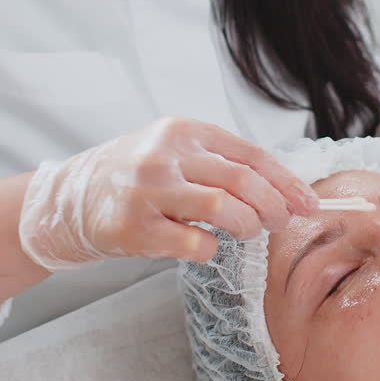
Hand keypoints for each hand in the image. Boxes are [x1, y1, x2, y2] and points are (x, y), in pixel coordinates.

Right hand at [18, 118, 318, 270]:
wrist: (72, 199)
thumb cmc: (137, 178)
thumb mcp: (177, 153)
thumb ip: (222, 164)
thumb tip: (285, 191)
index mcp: (184, 130)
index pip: (251, 154)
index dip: (286, 182)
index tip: (307, 204)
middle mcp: (165, 154)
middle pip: (243, 180)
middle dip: (274, 206)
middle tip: (280, 222)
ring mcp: (148, 191)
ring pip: (224, 208)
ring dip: (248, 225)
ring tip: (248, 232)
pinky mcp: (135, 228)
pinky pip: (194, 243)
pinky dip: (210, 249)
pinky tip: (204, 246)